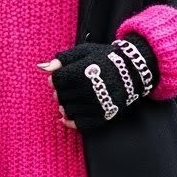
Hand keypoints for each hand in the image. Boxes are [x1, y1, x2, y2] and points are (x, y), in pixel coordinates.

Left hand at [37, 33, 159, 133]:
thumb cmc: (105, 58)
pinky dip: (71, 122)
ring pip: (67, 110)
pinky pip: (80, 124)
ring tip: (74, 97)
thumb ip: (63, 59)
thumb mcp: (84, 52)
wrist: (132, 70)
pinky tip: (68, 117)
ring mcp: (95, 105)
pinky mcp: (103, 116)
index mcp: (81, 72)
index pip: (56, 81)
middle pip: (60, 96)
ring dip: (66, 105)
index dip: (56, 79)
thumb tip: (43, 68)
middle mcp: (87, 90)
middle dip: (62, 91)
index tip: (62, 77)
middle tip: (71, 87)